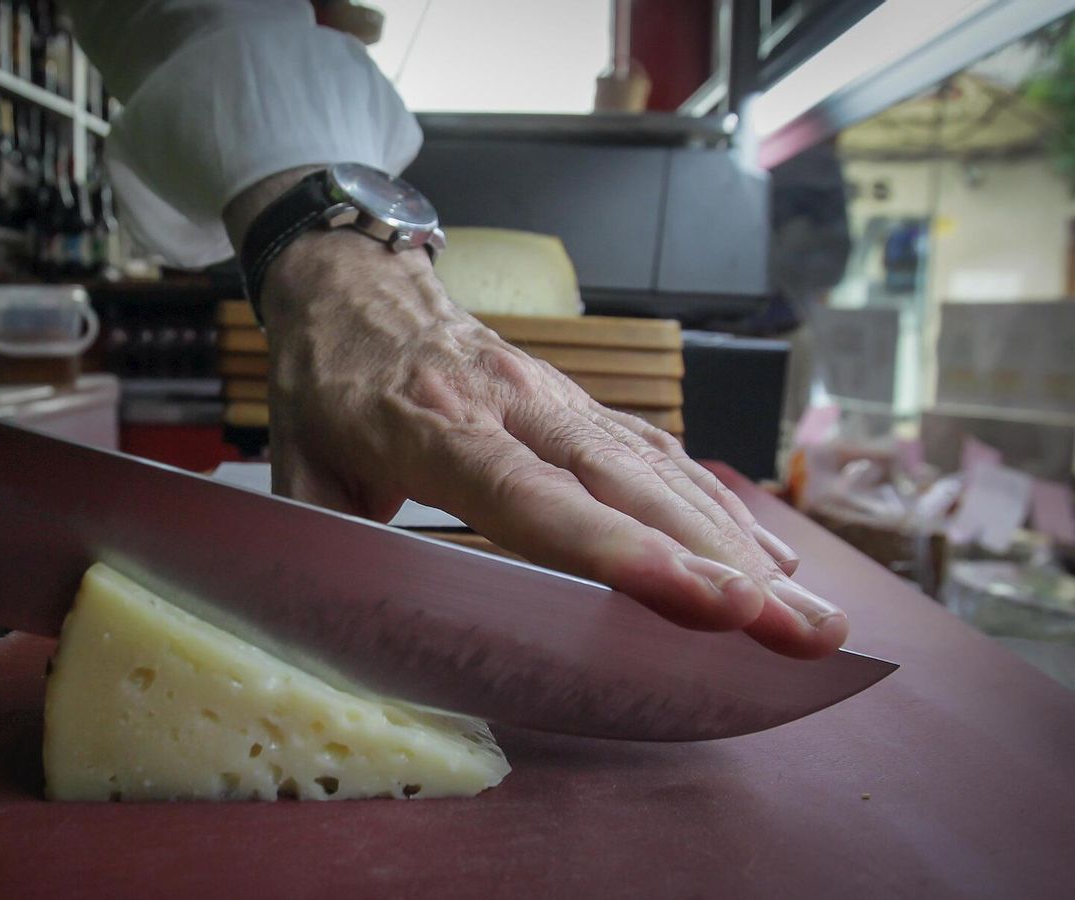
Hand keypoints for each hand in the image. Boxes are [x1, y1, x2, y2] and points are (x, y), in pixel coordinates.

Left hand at [225, 170, 844, 659]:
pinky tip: (765, 561)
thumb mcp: (297, 465)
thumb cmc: (328, 382)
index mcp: (432, 426)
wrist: (356, 284)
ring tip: (810, 619)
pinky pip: (659, 457)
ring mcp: (557, 399)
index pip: (532, 497)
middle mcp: (513, 406)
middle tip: (800, 633)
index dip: (617, 551)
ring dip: (741, 547)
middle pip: (628, 486)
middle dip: (722, 564)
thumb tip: (336, 623)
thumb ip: (320, 542)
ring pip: (661, 471)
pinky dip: (716, 511)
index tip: (699, 599)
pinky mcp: (581, 404)